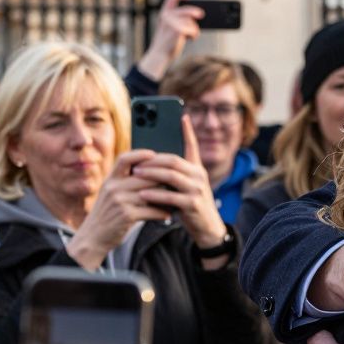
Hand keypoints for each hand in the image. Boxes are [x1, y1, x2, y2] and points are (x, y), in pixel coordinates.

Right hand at [68, 150, 168, 269]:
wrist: (92, 237)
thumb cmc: (107, 214)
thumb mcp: (110, 194)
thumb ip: (124, 183)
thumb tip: (150, 172)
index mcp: (110, 180)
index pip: (124, 159)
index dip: (140, 154)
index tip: (154, 154)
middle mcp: (113, 187)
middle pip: (144, 176)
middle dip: (161, 178)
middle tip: (176, 180)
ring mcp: (119, 201)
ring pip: (150, 193)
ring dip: (165, 197)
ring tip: (176, 197)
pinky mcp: (126, 215)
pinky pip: (150, 210)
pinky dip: (161, 213)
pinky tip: (168, 214)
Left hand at [132, 116, 228, 260]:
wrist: (207, 228)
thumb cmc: (191, 205)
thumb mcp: (185, 186)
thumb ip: (174, 173)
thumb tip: (151, 161)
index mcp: (197, 168)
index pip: (192, 145)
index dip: (187, 130)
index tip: (182, 115)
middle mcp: (199, 176)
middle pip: (174, 160)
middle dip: (153, 160)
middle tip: (136, 162)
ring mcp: (197, 189)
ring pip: (171, 176)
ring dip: (151, 174)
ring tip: (136, 174)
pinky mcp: (192, 204)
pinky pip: (170, 196)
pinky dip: (155, 194)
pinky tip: (142, 194)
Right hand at [136, 0, 201, 81]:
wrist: (160, 55)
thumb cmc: (168, 43)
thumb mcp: (171, 29)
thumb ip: (180, 21)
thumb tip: (197, 17)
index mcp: (164, 13)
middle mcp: (166, 15)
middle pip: (187, 10)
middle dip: (195, 12)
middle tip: (201, 15)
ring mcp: (171, 22)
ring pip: (191, 21)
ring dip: (194, 29)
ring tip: (191, 35)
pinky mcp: (178, 29)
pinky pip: (193, 29)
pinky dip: (195, 35)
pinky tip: (191, 39)